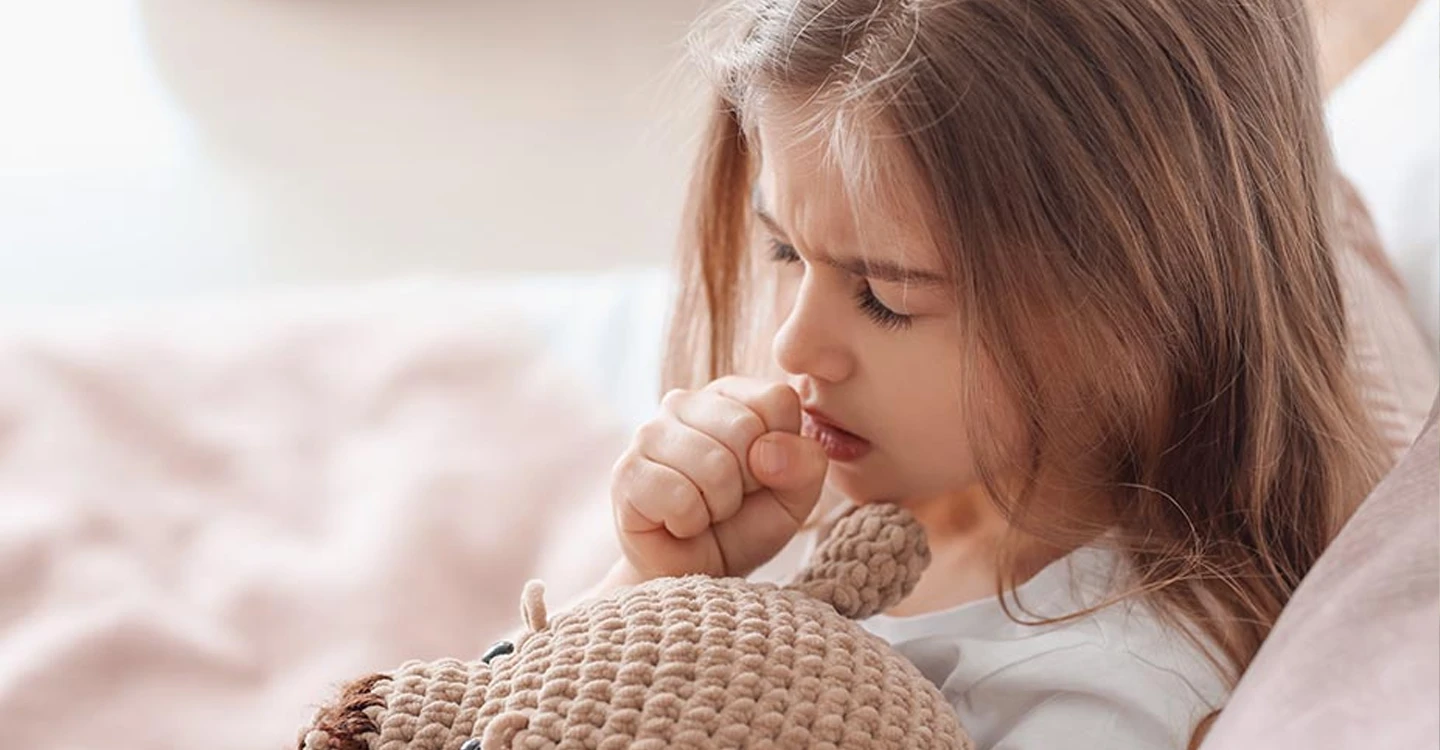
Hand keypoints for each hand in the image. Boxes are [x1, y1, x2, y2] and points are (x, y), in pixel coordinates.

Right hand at [610, 377, 829, 579]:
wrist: (694, 572)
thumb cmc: (745, 525)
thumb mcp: (795, 496)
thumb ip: (805, 463)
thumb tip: (767, 451)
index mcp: (730, 395)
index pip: (777, 400)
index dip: (780, 452)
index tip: (762, 476)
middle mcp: (684, 402)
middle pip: (745, 429)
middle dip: (748, 482)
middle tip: (729, 501)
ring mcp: (648, 433)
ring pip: (713, 465)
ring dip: (719, 506)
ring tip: (704, 512)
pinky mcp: (625, 472)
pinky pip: (678, 496)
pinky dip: (689, 523)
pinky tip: (677, 523)